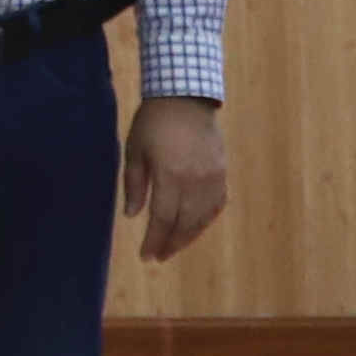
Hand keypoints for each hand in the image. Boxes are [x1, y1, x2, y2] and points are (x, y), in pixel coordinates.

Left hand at [126, 95, 230, 263]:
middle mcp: (195, 181)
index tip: (146, 256)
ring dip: (188, 236)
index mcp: (170, 175)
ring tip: (173, 246)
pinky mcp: (222, 173)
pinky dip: (205, 220)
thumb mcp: (134, 151)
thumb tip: (132, 215)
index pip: (163, 218)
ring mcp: (212, 178)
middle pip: (185, 223)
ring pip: (203, 218)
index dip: (155, 240)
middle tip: (158, 256)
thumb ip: (135, 185)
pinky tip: (194, 226)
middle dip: (170, 243)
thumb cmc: (152, 123)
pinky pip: (216, 205)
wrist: (185, 99)